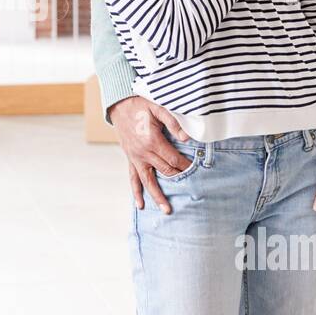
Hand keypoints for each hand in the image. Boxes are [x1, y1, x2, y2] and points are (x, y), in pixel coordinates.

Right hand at [111, 95, 191, 215]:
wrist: (118, 104)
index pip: (174, 160)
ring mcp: (135, 158)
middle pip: (165, 172)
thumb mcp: (158, 107)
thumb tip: (187, 139)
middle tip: (192, 189)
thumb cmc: (140, 104)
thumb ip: (173, 123)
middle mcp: (143, 153)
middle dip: (179, 180)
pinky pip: (132, 178)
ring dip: (157, 196)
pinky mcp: (130, 158)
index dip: (186, 166)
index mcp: (152, 141)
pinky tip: (139, 204)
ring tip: (167, 210)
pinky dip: (136, 192)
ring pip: (148, 181)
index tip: (197, 170)